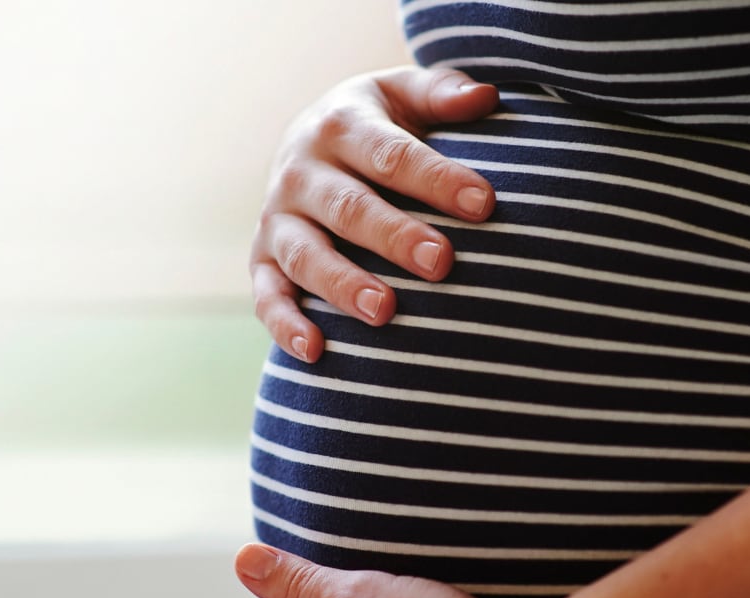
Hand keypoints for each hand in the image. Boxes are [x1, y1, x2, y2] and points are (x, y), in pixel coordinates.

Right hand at [250, 66, 498, 361]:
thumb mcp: (404, 96)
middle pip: (350, 208)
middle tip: (442, 263)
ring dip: (343, 284)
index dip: (437, 178)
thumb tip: (487, 97)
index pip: (392, 154)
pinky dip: (284, 323)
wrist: (313, 141)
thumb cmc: (380, 124)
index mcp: (342, 125)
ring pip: (306, 255)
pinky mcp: (263, 259)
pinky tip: (315, 350)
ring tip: (385, 311)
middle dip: (395, 237)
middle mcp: (302, 171)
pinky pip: (267, 294)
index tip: (484, 202)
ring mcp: (279, 219)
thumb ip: (442, 95)